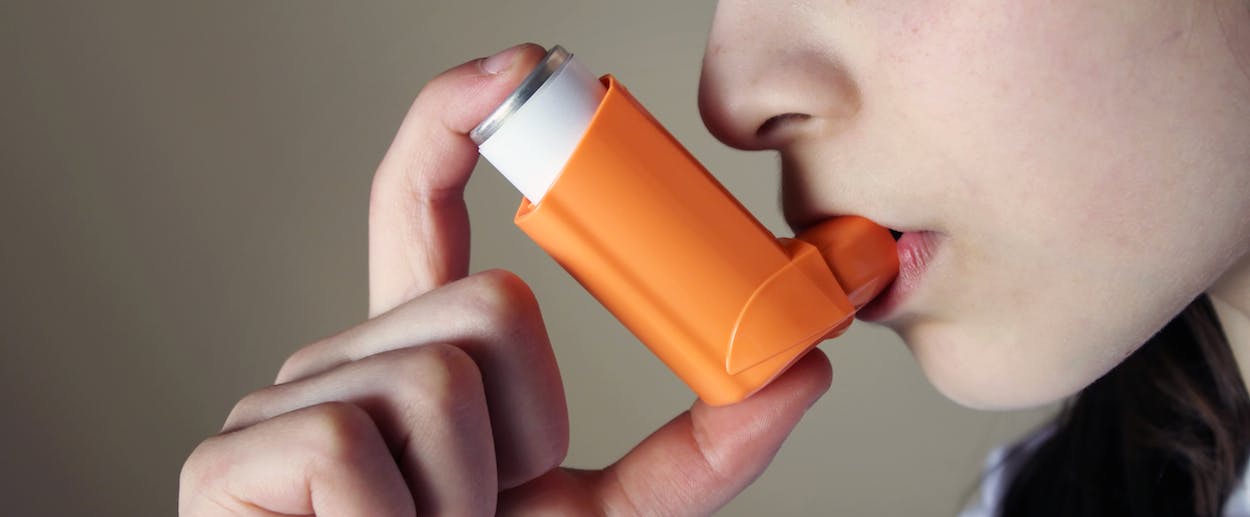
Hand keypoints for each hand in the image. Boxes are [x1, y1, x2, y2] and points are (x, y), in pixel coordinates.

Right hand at [178, 43, 832, 516]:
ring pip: (441, 374)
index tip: (517, 69)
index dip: (455, 124)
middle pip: (488, 304)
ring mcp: (278, 406)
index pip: (419, 211)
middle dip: (526, 429)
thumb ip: (696, 455)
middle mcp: (343, 361)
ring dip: (466, 493)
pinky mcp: (230, 462)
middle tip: (482, 510)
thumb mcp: (602, 516)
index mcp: (417, 360)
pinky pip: (355, 442)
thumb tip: (801, 372)